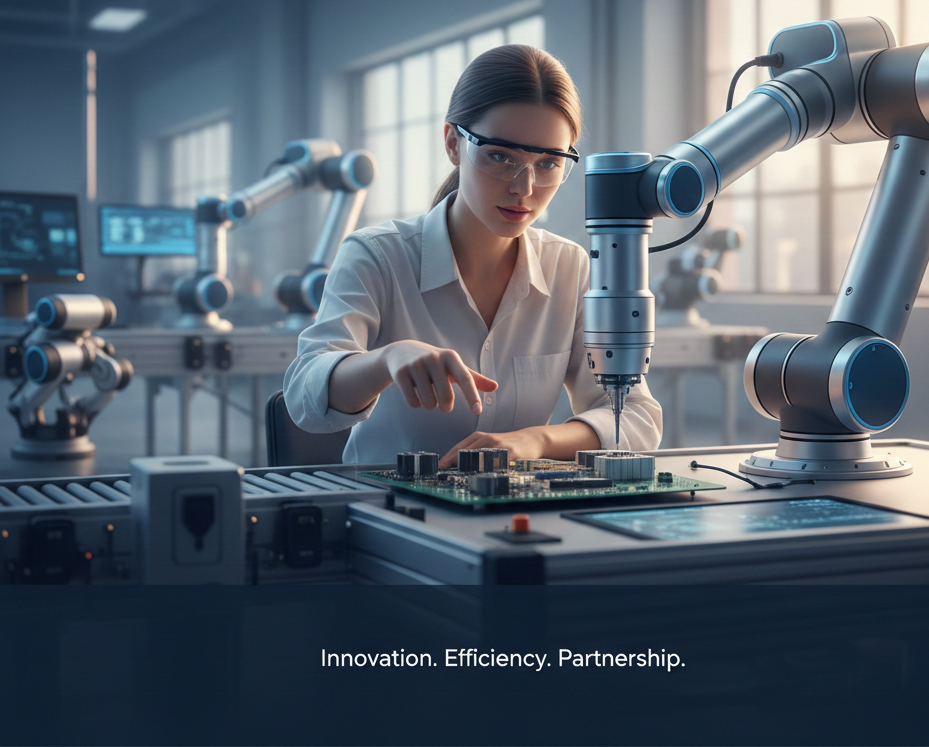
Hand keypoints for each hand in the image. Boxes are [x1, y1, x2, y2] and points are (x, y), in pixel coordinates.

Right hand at [381, 340, 496, 413]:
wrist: (401, 352)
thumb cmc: (435, 363)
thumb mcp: (453, 367)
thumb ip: (474, 379)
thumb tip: (495, 387)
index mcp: (450, 357)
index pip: (465, 378)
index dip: (472, 396)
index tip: (478, 411)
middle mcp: (433, 358)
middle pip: (446, 396)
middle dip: (447, 406)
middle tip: (445, 406)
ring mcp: (415, 365)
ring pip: (429, 402)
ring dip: (430, 405)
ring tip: (428, 395)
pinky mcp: (400, 373)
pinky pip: (413, 402)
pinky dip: (416, 404)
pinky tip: (414, 393)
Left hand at [439, 427, 548, 468]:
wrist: (531, 439)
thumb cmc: (507, 443)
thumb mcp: (489, 442)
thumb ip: (475, 451)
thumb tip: (457, 464)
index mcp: (479, 436)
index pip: (459, 448)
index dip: (448, 457)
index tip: (439, 466)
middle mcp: (487, 439)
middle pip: (466, 452)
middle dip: (453, 462)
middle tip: (444, 472)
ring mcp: (498, 445)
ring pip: (479, 458)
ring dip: (468, 468)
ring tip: (458, 476)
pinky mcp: (510, 452)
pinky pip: (497, 463)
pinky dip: (488, 470)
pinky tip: (482, 477)